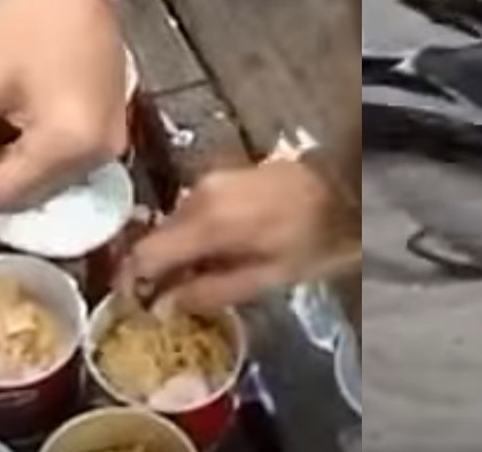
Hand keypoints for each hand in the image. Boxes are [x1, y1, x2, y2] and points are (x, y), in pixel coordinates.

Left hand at [0, 0, 127, 210]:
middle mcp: (97, 156)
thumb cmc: (28, 21)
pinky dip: (29, 155)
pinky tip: (0, 134)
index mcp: (66, 146)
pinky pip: (63, 159)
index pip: (4, 195)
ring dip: (5, 172)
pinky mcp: (109, 127)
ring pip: (45, 179)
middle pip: (29, 194)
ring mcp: (109, 143)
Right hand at [123, 160, 347, 312]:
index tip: (135, 305)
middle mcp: (198, 194)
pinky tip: (215, 251)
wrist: (348, 188)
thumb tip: (163, 306)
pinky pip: (193, 209)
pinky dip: (194, 233)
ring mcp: (210, 180)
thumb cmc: (313, 241)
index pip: (144, 253)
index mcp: (206, 222)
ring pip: (174, 222)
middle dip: (156, 270)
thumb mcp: (266, 278)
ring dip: (177, 251)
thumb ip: (210, 292)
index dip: (133, 282)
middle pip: (157, 237)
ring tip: (197, 279)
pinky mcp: (223, 174)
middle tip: (170, 300)